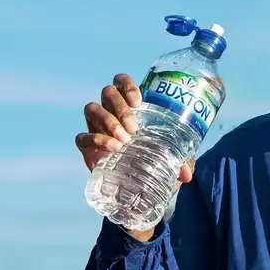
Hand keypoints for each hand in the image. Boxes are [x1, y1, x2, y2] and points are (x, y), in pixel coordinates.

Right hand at [76, 73, 194, 239]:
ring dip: (108, 121)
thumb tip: (187, 173)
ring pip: (92, 108)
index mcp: (130, 107)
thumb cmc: (154, 163)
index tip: (138, 102)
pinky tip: (112, 149)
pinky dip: (96, 140)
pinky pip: (82, 136)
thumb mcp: (171, 159)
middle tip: (133, 129)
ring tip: (123, 141)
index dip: (127, 85)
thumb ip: (181, 160)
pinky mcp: (87, 146)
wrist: (135, 188)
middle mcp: (110, 111)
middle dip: (120, 108)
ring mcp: (96, 127)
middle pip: (107, 92)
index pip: (120, 81)